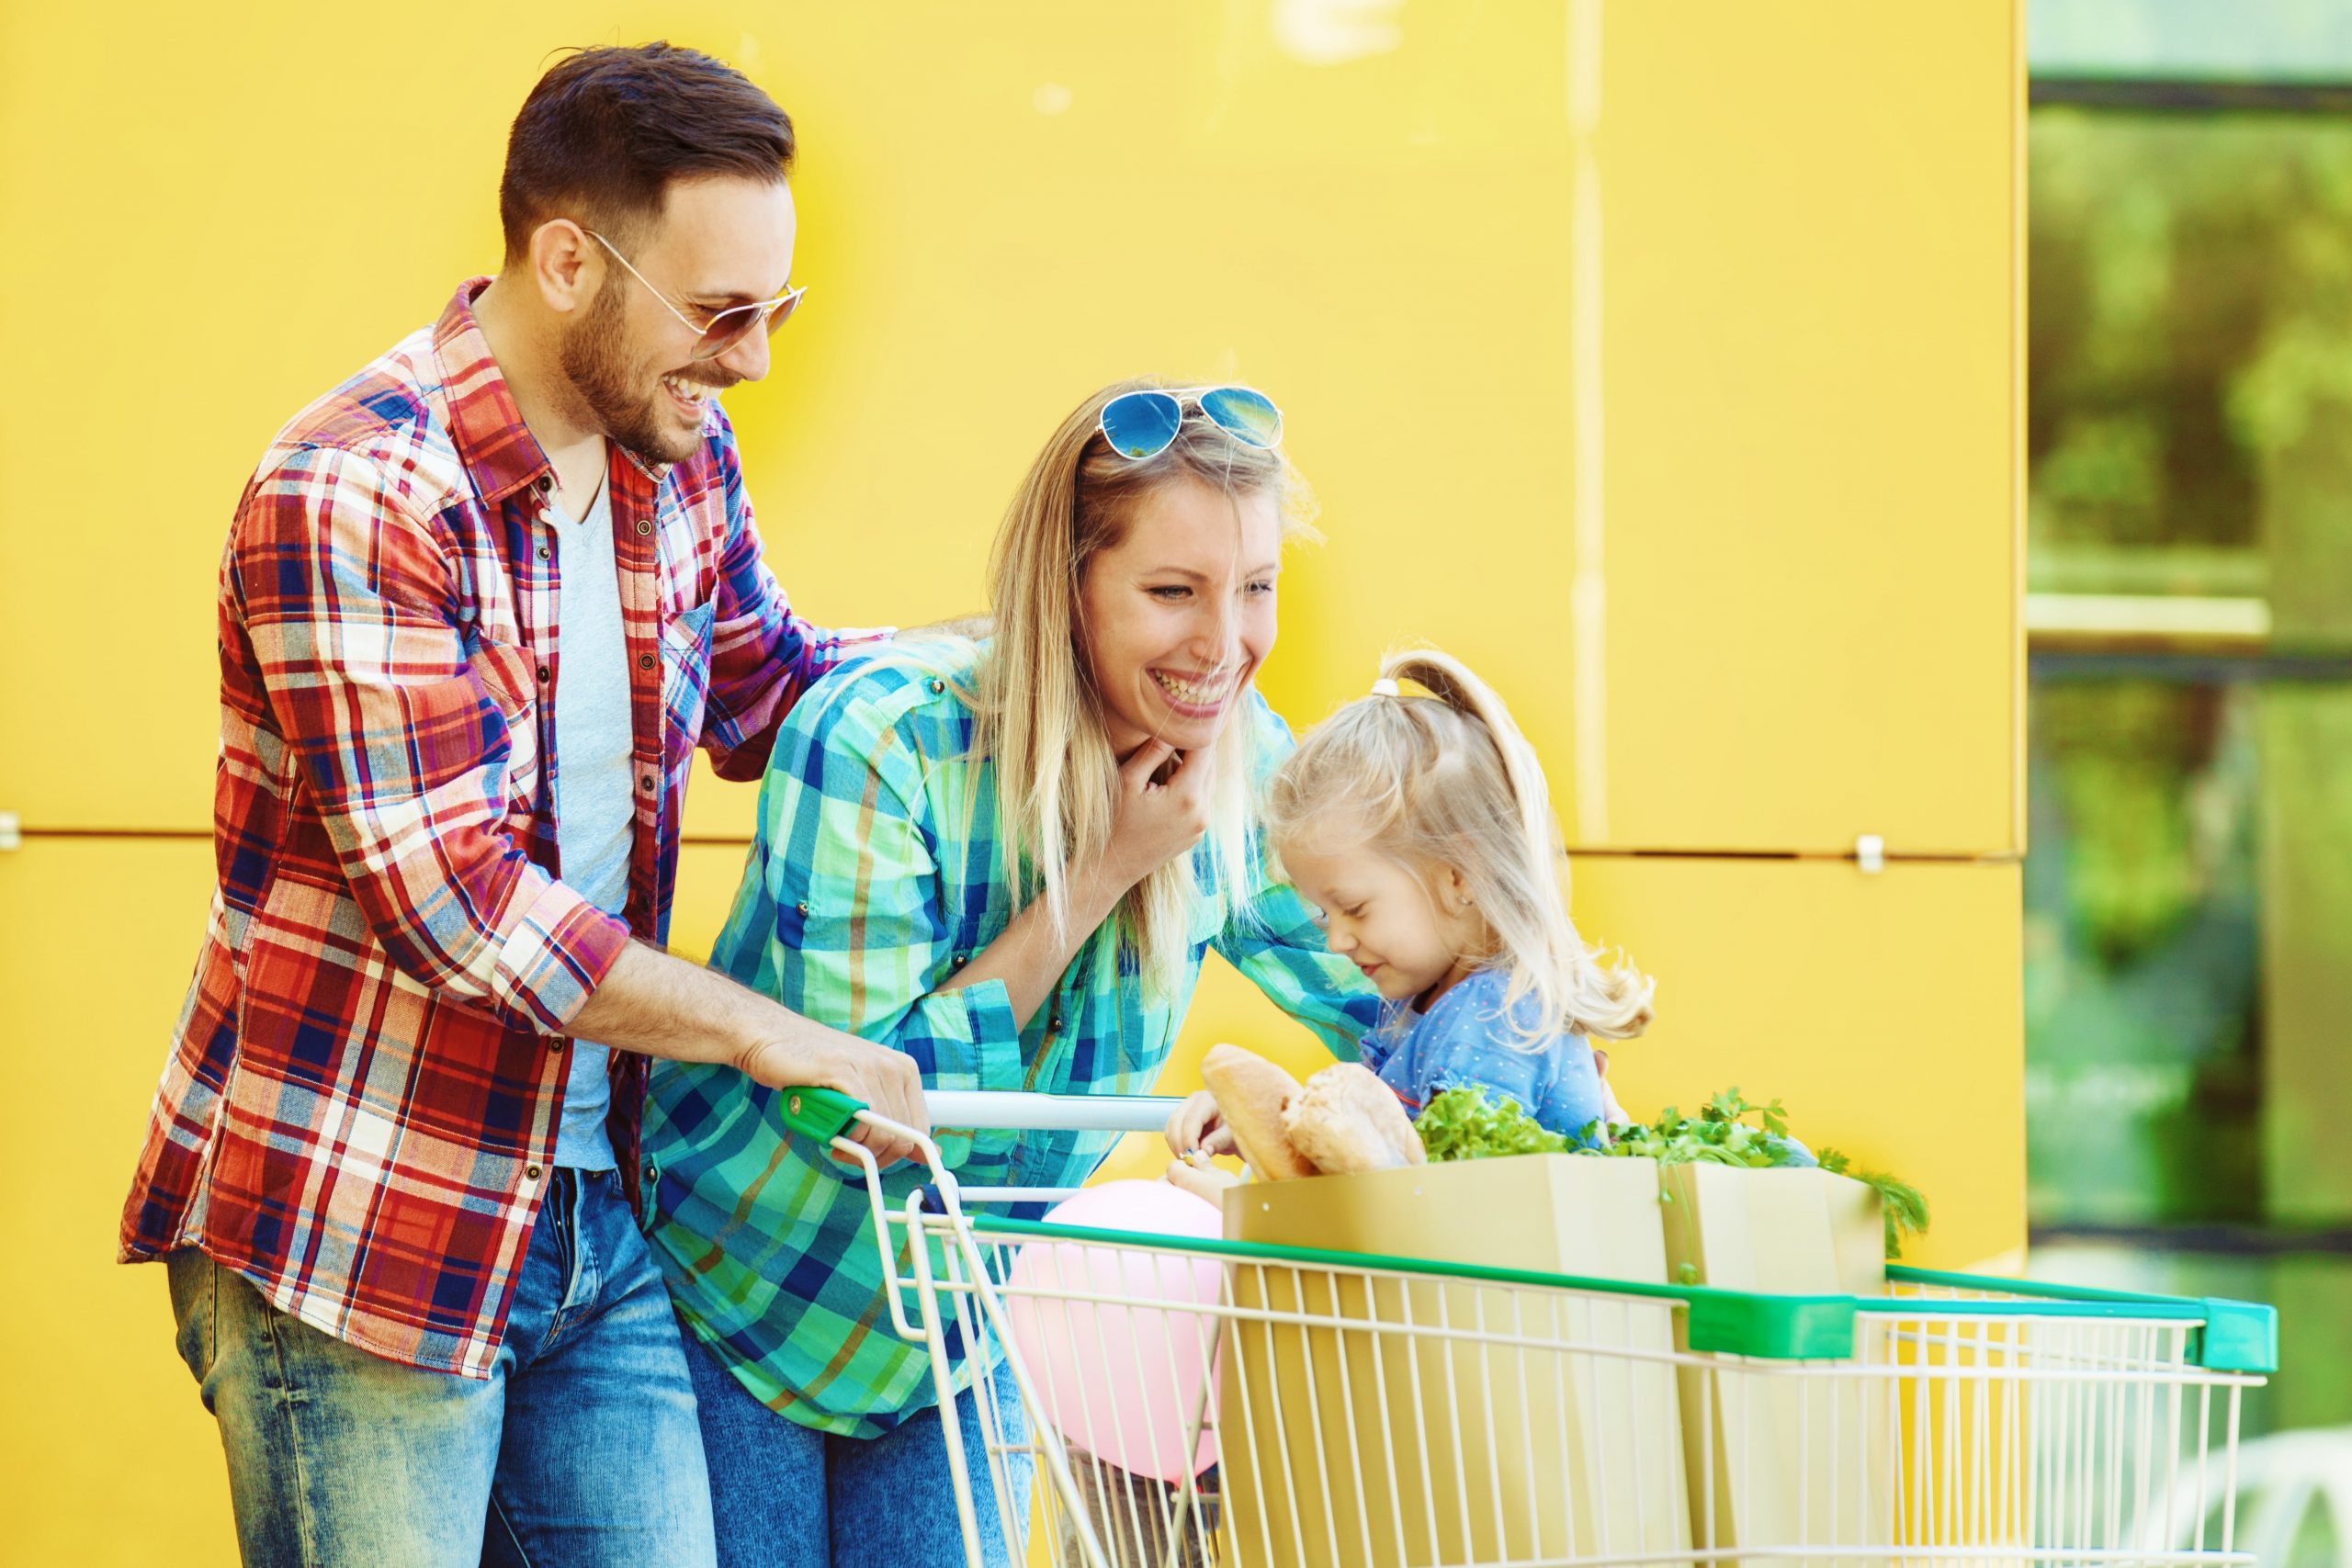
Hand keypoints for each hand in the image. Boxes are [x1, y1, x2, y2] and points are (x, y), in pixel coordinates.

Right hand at [739, 1026, 927, 1168]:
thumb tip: (930, 1153)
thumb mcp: (862, 1093)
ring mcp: (871, 1066)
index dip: (893, 1154)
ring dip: (855, 1149)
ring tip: (834, 1139)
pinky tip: (829, 1130)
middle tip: (845, 1151)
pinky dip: (844, 1136)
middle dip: (873, 1156)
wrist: (772, 1036)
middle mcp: (894, 1066)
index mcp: (905, 1071)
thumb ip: (893, 1120)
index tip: (869, 1154)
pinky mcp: (844, 1071)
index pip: (919, 1131)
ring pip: (882, 1135)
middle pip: (901, 1138)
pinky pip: (859, 1122)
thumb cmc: (815, 1068)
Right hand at [1105, 737, 1216, 890]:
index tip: (1188, 709)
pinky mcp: (1196, 833)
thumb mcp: (1128, 780)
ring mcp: (1201, 825)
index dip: (1197, 727)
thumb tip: (1172, 725)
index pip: (1204, 749)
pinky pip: (1203, 798)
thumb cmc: (1113, 823)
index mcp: (1188, 797)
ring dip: (1195, 762)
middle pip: (1210, 764)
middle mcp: (1202, 812)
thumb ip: (1153, 751)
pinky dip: (1193, 781)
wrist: (1110, 869)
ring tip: (1174, 746)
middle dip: (1197, 743)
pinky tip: (1172, 773)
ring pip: (1209, 781)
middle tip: (1180, 723)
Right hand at [1164, 1088, 1236, 1158]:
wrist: (1236, 1128)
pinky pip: (1171, 1132)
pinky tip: (1186, 1155)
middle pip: (1176, 1121)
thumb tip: (1202, 1151)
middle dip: (1179, 1144)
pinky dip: (1175, 1145)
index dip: (1189, 1139)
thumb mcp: (1232, 1136)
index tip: (1192, 1157)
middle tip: (1188, 1161)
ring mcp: (1185, 1107)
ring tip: (1188, 1160)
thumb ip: (1218, 1141)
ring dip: (1175, 1146)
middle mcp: (1193, 1100)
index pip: (1191, 1119)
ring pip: (1171, 1127)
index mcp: (1208, 1100)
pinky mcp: (1181, 1117)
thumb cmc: (1237, 1129)